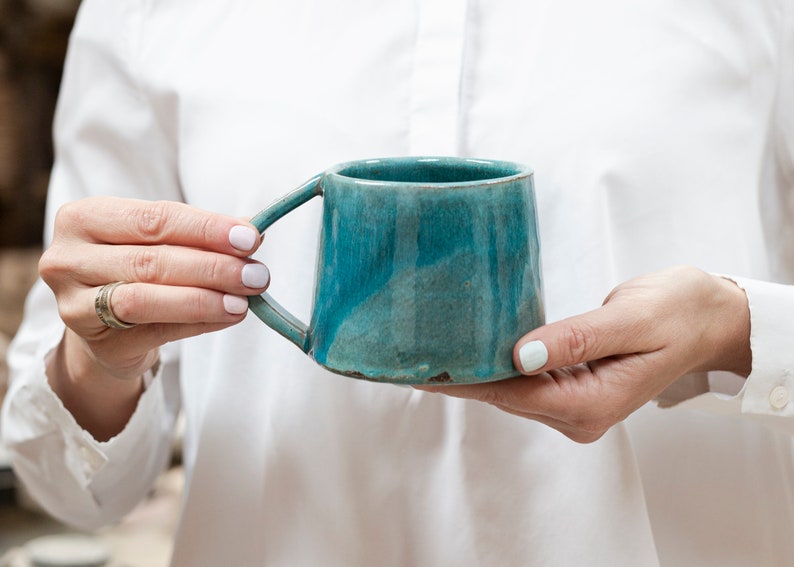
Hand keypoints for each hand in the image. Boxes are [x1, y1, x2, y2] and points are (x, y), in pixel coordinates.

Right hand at [39, 197, 268, 438]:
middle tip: (257, 274)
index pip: (154, 218)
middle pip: (152, 260)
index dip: (206, 229)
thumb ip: (199, 234)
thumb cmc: (137, 268)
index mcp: (84, 217)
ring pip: (146, 299)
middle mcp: (68, 258)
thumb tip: (253, 230)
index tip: (251, 238)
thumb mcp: (160, 241)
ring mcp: (74, 303)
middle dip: (213, 267)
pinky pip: (154, 332)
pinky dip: (198, 324)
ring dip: (205, 299)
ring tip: (244, 301)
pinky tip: (228, 317)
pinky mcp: (93, 341)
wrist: (105, 324)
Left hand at [417, 266, 750, 442]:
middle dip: (457, 378)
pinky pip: (525, 380)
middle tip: (408, 357)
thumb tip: (520, 354)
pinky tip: (470, 350)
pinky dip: (496, 365)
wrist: (710, 318)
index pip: (510, 393)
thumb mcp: (631, 320)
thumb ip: (576, 338)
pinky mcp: (574, 387)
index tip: (418, 371)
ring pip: (510, 390)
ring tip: (427, 352)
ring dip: (472, 372)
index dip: (461, 381)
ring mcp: (575, 404)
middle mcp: (577, 414)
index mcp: (590, 403)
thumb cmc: (679, 313)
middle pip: (503, 396)